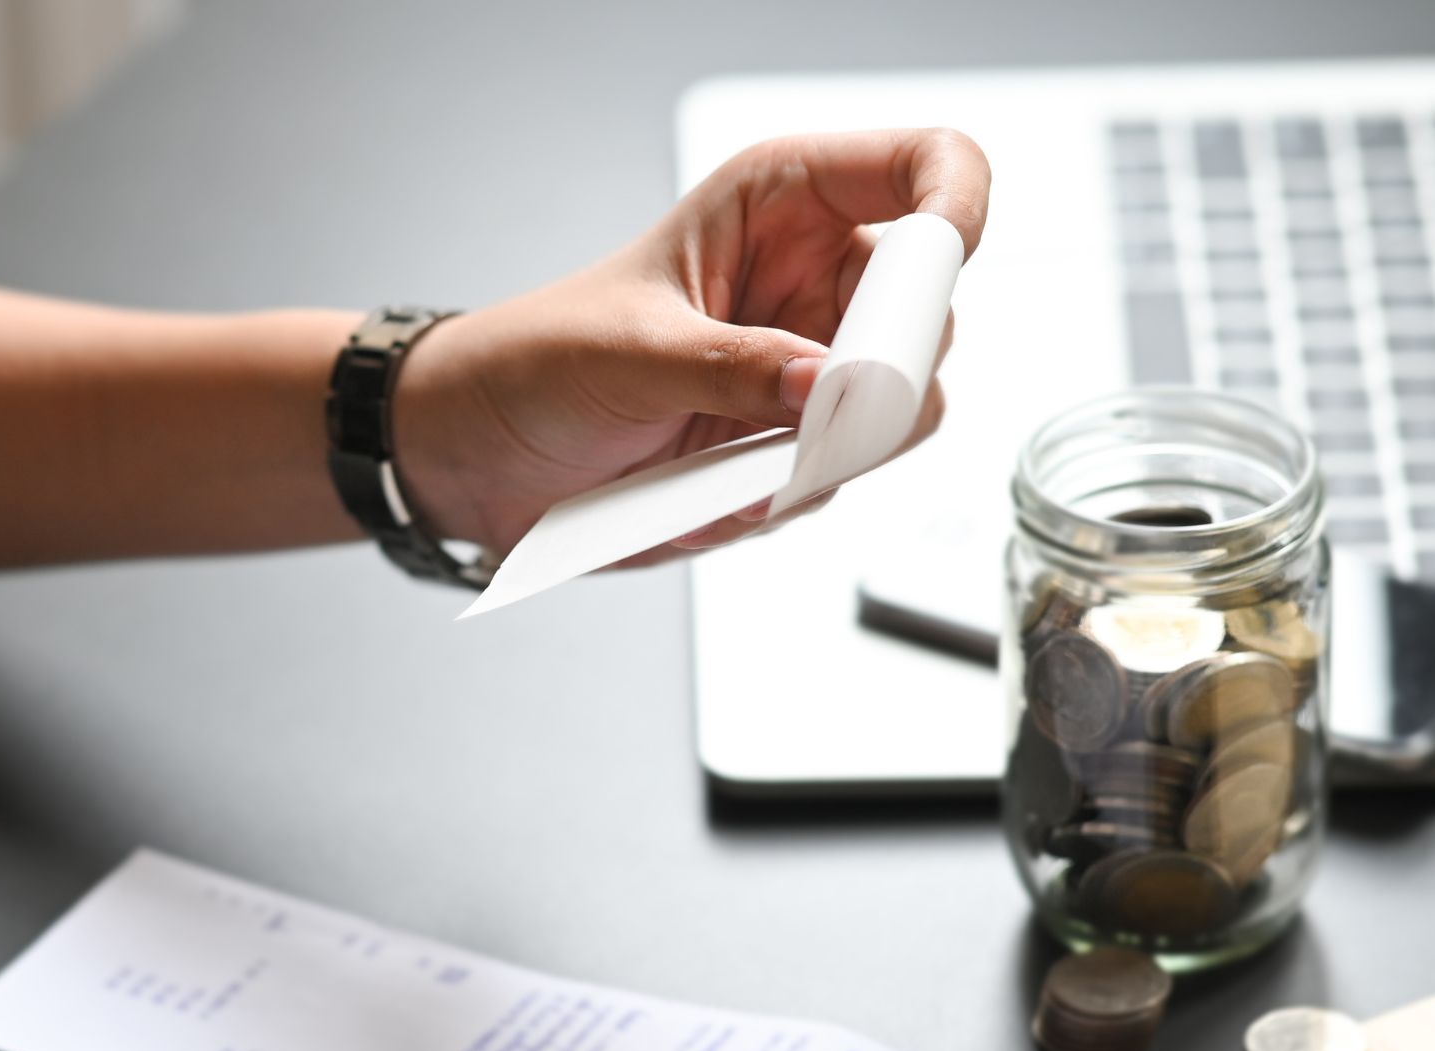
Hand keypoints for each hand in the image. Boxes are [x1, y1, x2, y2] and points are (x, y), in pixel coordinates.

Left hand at [394, 128, 989, 563]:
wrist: (479, 453)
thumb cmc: (535, 361)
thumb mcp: (628, 354)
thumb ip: (735, 369)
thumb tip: (831, 385)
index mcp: (783, 202)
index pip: (927, 167)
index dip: (954, 212)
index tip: (934, 277)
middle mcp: (813, 280)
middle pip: (932, 316)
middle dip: (877, 379)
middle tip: (804, 414)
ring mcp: (810, 369)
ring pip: (897, 415)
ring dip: (815, 457)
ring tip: (717, 467)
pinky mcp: (791, 446)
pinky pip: (836, 480)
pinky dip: (773, 500)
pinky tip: (698, 492)